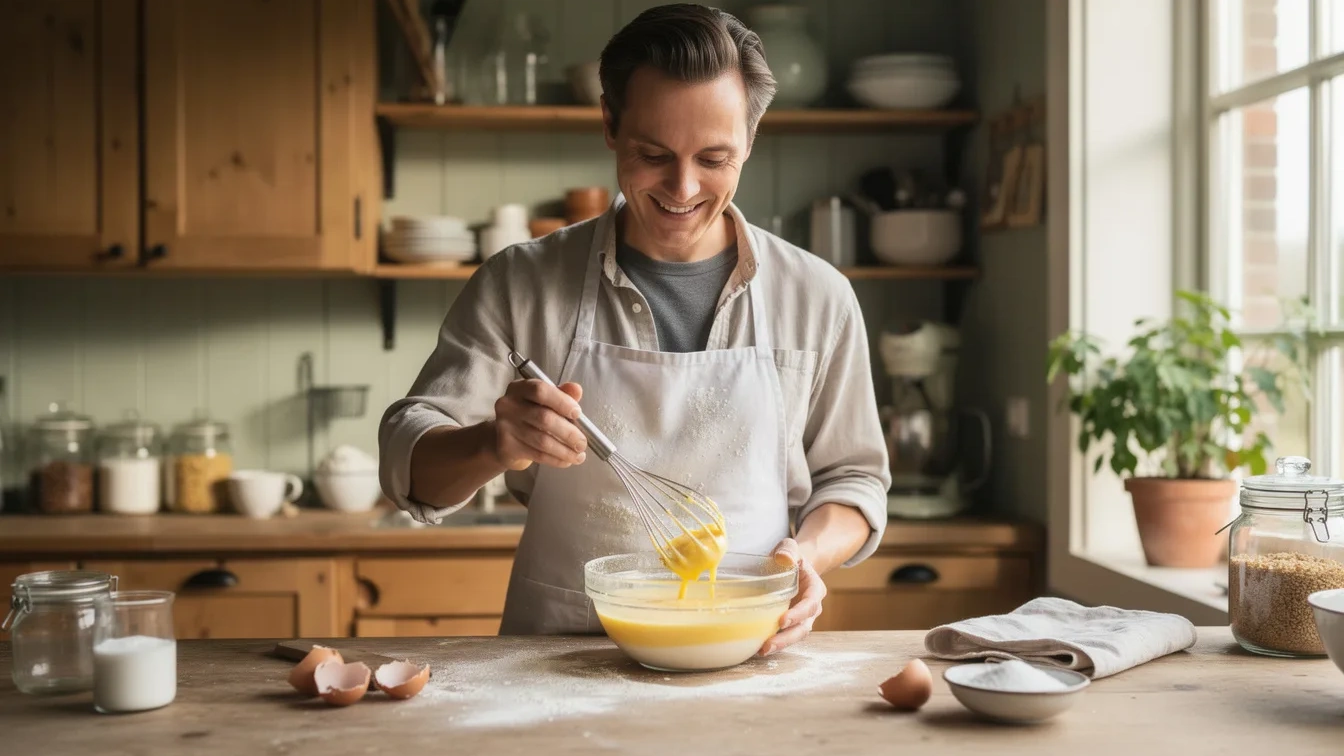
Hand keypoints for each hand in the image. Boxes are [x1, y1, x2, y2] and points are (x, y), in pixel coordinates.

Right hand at [491, 379, 587, 469]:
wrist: (507, 438)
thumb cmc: (532, 415)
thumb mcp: (546, 401)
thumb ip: (562, 394)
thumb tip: (577, 389)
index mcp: (520, 388)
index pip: (540, 391)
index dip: (561, 402)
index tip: (578, 413)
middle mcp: (508, 404)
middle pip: (543, 418)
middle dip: (568, 433)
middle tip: (582, 443)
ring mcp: (504, 426)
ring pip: (542, 440)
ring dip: (565, 450)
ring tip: (579, 455)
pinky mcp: (506, 446)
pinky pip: (537, 454)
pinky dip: (556, 459)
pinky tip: (566, 460)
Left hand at [760, 537, 825, 655]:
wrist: (790, 565)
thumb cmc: (790, 556)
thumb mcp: (791, 548)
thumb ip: (788, 550)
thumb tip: (783, 558)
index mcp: (815, 590)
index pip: (809, 605)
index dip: (798, 614)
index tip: (782, 621)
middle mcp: (811, 608)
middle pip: (803, 628)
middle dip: (787, 638)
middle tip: (769, 645)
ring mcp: (800, 618)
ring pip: (794, 636)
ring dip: (779, 645)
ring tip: (761, 651)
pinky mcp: (788, 624)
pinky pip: (783, 635)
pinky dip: (772, 642)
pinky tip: (756, 648)